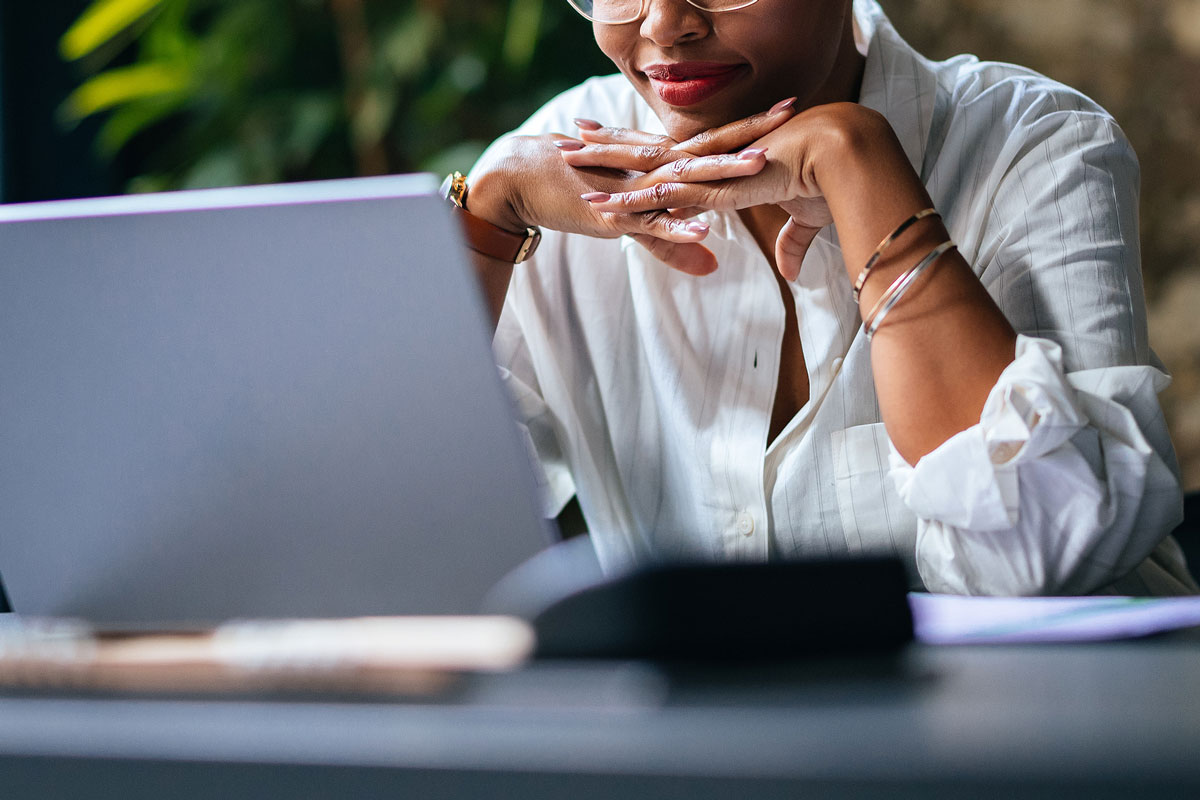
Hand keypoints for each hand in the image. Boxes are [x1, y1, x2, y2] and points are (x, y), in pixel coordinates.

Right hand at [467, 99, 797, 274]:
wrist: (521, 178)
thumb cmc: (575, 191)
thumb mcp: (631, 218)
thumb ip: (672, 240)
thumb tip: (711, 264)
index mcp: (658, 160)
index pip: (711, 140)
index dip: (748, 126)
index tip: (788, 110)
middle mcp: (650, 166)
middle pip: (707, 147)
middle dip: (749, 132)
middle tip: (791, 112)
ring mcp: (633, 189)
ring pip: (684, 180)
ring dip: (721, 172)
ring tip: (758, 166)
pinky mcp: (614, 216)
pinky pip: (651, 223)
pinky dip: (676, 226)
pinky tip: (704, 230)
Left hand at [559, 104, 887, 279]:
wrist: (847, 157)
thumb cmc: (832, 182)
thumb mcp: (805, 219)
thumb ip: (791, 245)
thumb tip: (791, 272)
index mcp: (725, 161)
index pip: (673, 151)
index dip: (643, 145)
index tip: (615, 139)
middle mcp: (709, 161)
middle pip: (645, 150)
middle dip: (606, 145)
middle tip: (569, 137)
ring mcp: (707, 173)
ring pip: (642, 168)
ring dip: (602, 169)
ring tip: (563, 161)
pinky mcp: (713, 191)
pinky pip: (661, 200)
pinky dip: (630, 205)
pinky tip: (599, 208)